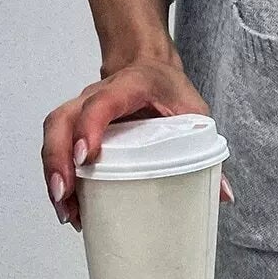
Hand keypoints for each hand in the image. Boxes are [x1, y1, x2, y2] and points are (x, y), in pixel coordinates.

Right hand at [42, 52, 232, 230]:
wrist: (148, 67)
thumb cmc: (169, 89)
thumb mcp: (193, 110)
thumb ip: (207, 149)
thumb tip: (224, 194)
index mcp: (129, 85)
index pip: (101, 102)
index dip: (90, 127)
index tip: (89, 157)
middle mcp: (95, 94)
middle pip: (62, 121)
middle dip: (58, 159)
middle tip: (65, 194)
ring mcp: (80, 108)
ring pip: (53, 136)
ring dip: (54, 174)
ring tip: (66, 211)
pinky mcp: (75, 126)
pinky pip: (57, 148)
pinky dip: (58, 178)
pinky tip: (70, 207)